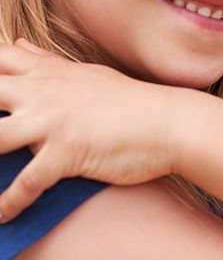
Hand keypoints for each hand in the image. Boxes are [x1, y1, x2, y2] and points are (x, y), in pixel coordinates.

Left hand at [0, 41, 179, 220]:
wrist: (169, 123)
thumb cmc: (129, 101)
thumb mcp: (84, 73)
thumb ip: (44, 62)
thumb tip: (16, 44)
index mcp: (44, 73)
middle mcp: (42, 93)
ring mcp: (53, 123)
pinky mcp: (67, 154)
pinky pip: (27, 182)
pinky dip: (9, 203)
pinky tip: (1, 215)